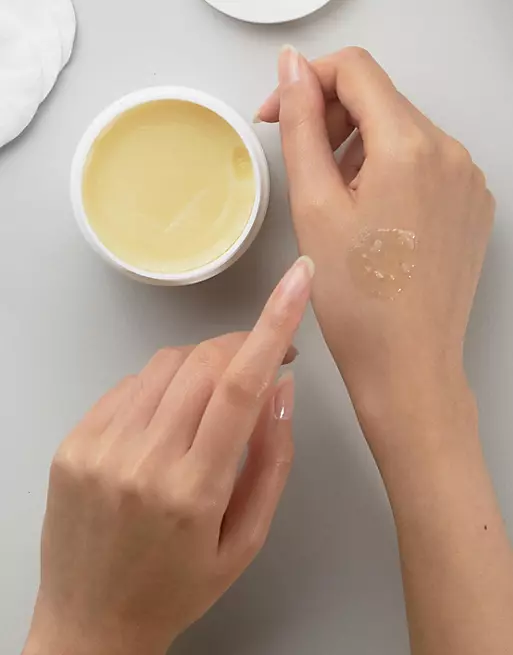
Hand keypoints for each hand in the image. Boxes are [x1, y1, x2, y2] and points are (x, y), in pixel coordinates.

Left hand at [23, 257, 313, 654]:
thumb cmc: (180, 587)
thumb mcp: (246, 540)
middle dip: (240, 346)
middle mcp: (142, 461)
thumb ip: (272, 460)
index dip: (273, 324)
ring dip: (202, 365)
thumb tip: (280, 388)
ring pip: (165, 364)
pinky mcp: (74, 442)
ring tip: (212, 400)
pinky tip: (167, 418)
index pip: (240, 386)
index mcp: (194, 491)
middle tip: (262, 361)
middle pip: (202, 364)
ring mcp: (100, 448)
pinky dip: (162, 385)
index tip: (298, 281)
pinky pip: (129, 384)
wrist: (92, 623)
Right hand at [258, 47, 493, 426]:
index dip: (307, 82)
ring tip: (340, 207)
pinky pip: (425, 165)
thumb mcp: (314, 206)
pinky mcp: (470, 205)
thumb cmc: (358, 301)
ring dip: (360, 151)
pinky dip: (391, 174)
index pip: (355, 69)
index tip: (278, 115)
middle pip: (381, 99)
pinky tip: (373, 220)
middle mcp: (450, 152)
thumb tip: (292, 69)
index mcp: (409, 146)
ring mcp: (467, 180)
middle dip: (332, 120)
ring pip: (402, 133)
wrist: (407, 365)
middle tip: (305, 170)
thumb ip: (301, 126)